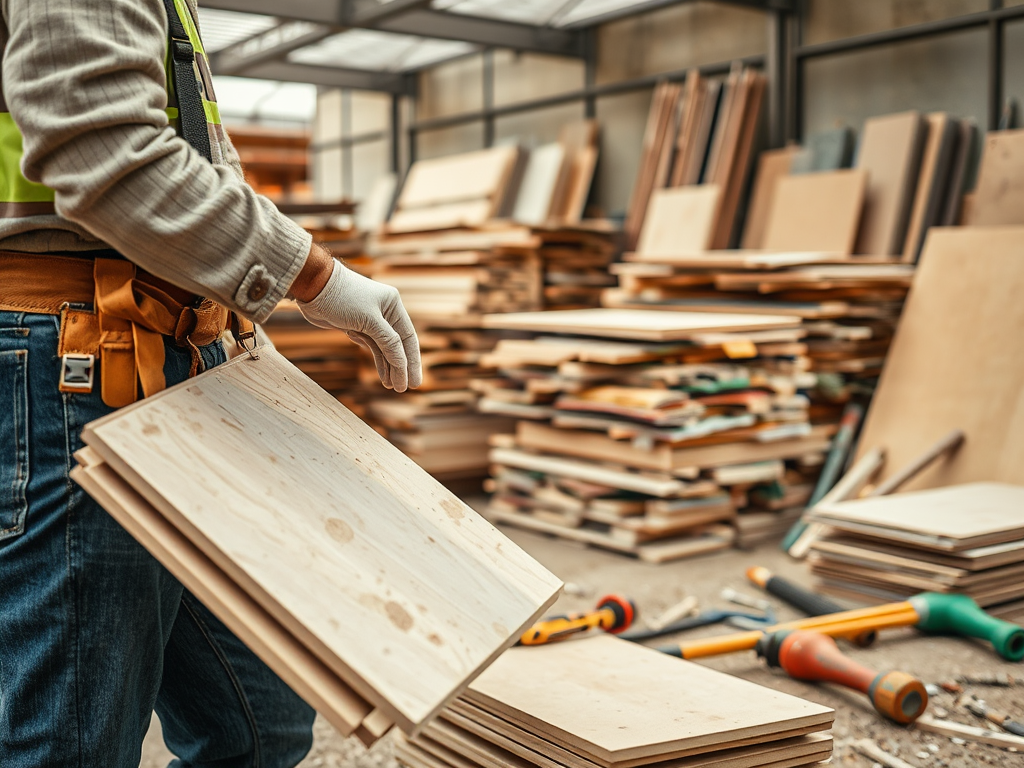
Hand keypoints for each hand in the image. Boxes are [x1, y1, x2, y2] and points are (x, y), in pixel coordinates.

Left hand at [297, 259, 421, 391]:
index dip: (412, 361)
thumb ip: (388, 342)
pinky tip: (384, 377)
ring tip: (393, 387)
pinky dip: (378, 361)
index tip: (415, 383)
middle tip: (405, 388)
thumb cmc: (343, 298)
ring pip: (385, 349)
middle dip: (402, 367)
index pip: (408, 337)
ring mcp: (371, 321)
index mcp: (393, 305)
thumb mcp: (369, 321)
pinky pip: (372, 348)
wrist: (314, 286)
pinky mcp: (357, 327)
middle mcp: (385, 312)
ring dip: (389, 367)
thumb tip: (403, 363)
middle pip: (398, 345)